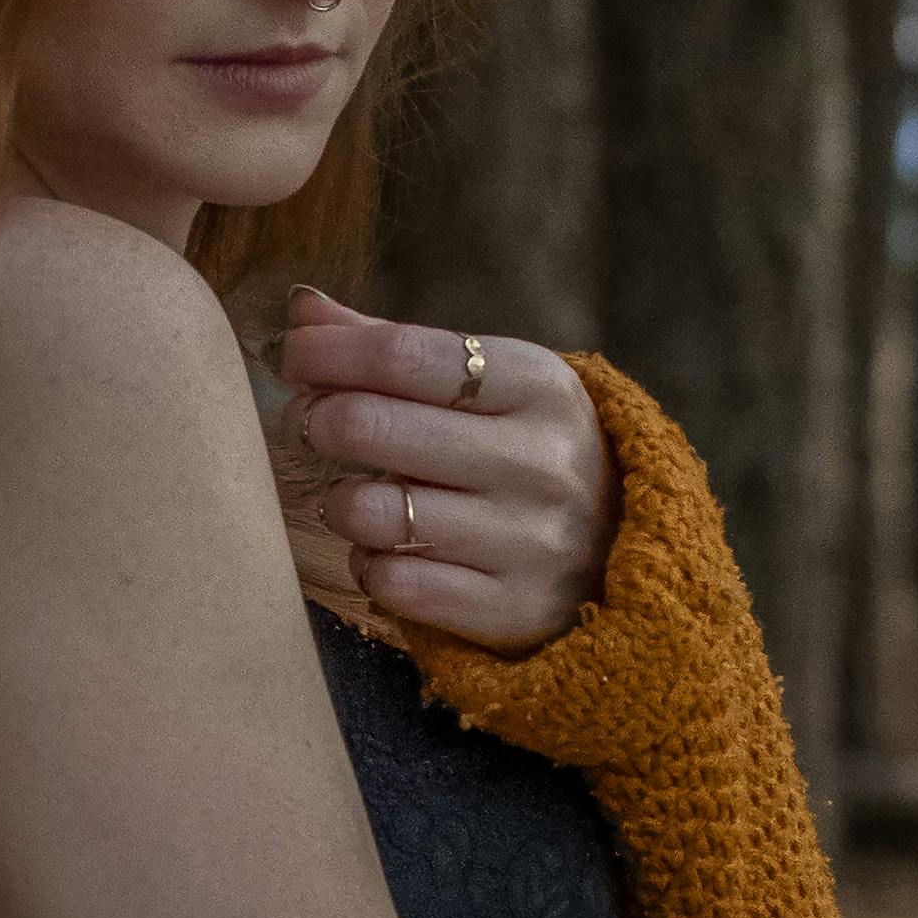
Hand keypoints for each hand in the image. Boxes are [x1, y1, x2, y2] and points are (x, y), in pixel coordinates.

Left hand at [269, 288, 621, 657]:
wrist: (624, 556)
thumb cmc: (527, 451)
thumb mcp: (492, 386)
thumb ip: (396, 347)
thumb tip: (303, 309)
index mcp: (538, 385)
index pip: (404, 356)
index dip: (327, 353)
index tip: (293, 357)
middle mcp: (539, 461)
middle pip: (373, 425)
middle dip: (317, 420)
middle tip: (311, 425)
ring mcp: (527, 540)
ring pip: (372, 512)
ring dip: (341, 501)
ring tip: (356, 497)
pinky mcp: (508, 608)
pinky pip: (392, 584)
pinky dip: (369, 565)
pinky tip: (388, 553)